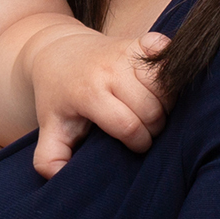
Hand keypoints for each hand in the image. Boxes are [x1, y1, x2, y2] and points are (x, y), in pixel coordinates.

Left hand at [27, 27, 172, 178]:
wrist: (58, 53)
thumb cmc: (59, 97)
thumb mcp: (49, 129)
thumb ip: (50, 158)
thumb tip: (61, 178)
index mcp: (88, 93)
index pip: (128, 127)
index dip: (138, 143)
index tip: (135, 146)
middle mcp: (109, 69)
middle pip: (151, 109)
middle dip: (153, 128)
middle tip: (144, 131)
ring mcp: (125, 52)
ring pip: (165, 86)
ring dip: (165, 104)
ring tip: (151, 111)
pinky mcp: (139, 40)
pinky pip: (166, 52)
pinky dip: (170, 69)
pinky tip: (159, 85)